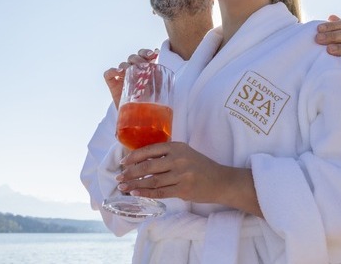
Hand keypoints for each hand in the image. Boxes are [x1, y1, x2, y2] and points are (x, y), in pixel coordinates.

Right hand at [103, 48, 158, 107]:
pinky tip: (120, 72)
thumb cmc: (148, 104)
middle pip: (133, 58)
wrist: (137, 118)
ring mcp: (121, 77)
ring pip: (122, 64)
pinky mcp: (112, 84)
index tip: (153, 55)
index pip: (143, 55)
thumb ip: (159, 80)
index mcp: (143, 69)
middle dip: (138, 59)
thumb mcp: (157, 91)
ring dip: (127, 65)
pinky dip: (113, 71)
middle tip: (144, 65)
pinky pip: (108, 74)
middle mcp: (132, 71)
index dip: (146, 52)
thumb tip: (164, 70)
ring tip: (132, 71)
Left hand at [116, 142, 261, 216]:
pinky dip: (146, 193)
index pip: (150, 150)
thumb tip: (141, 160)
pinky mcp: (183, 189)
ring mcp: (181, 175)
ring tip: (123, 187)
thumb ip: (167, 155)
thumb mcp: (185, 153)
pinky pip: (160, 192)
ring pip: (152, 181)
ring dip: (135, 184)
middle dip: (130, 172)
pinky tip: (136, 194)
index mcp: (177, 147)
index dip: (134, 157)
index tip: (123, 163)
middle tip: (118, 177)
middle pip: (148, 166)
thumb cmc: (201, 167)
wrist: (221, 181)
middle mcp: (178, 159)